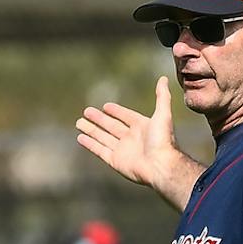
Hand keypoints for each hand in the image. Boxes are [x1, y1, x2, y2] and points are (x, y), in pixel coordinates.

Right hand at [76, 77, 183, 192]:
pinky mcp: (115, 161)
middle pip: (111, 126)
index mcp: (142, 127)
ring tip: (78, 122)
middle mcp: (131, 138)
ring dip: (91, 130)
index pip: (126, 116)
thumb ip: (162, 96)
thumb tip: (163, 78)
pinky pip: (100, 150)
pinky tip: (80, 137)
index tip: (105, 106)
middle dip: (99, 119)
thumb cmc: (162, 140)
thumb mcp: (163, 114)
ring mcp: (122, 150)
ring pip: (102, 137)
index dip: (116, 111)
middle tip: (86, 111)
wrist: (160, 165)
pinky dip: (90, 144)